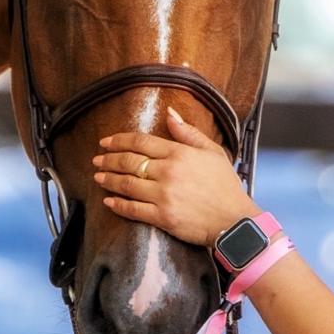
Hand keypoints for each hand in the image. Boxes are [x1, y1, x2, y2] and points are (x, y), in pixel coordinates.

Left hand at [91, 107, 252, 245]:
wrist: (235, 220)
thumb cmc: (226, 186)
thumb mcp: (212, 152)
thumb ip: (188, 132)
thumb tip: (170, 113)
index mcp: (179, 153)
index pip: (141, 141)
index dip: (119, 140)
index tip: (106, 141)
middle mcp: (168, 172)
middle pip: (129, 161)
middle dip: (109, 159)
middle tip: (97, 159)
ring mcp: (163, 195)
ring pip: (126, 184)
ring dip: (108, 179)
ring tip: (98, 176)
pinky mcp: (162, 217)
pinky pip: (132, 209)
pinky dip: (117, 204)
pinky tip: (108, 201)